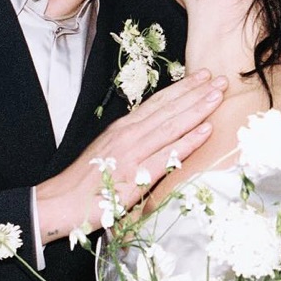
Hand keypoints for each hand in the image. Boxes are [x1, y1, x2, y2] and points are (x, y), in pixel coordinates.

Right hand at [36, 69, 226, 243]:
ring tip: (217, 95)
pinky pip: (168, 154)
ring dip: (197, 109)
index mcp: (121, 129)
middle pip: (167, 109)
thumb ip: (130, 143)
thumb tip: (151, 136)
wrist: (60, 202)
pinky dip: (188, 140)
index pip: (156, 104)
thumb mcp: (107, 153)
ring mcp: (133, 153)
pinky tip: (206, 130)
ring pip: (171, 125)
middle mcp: (128, 134)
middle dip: (195, 92)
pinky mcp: (136, 175)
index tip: (201, 77)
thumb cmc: (84, 182)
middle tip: (219, 78)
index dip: (180, 89)